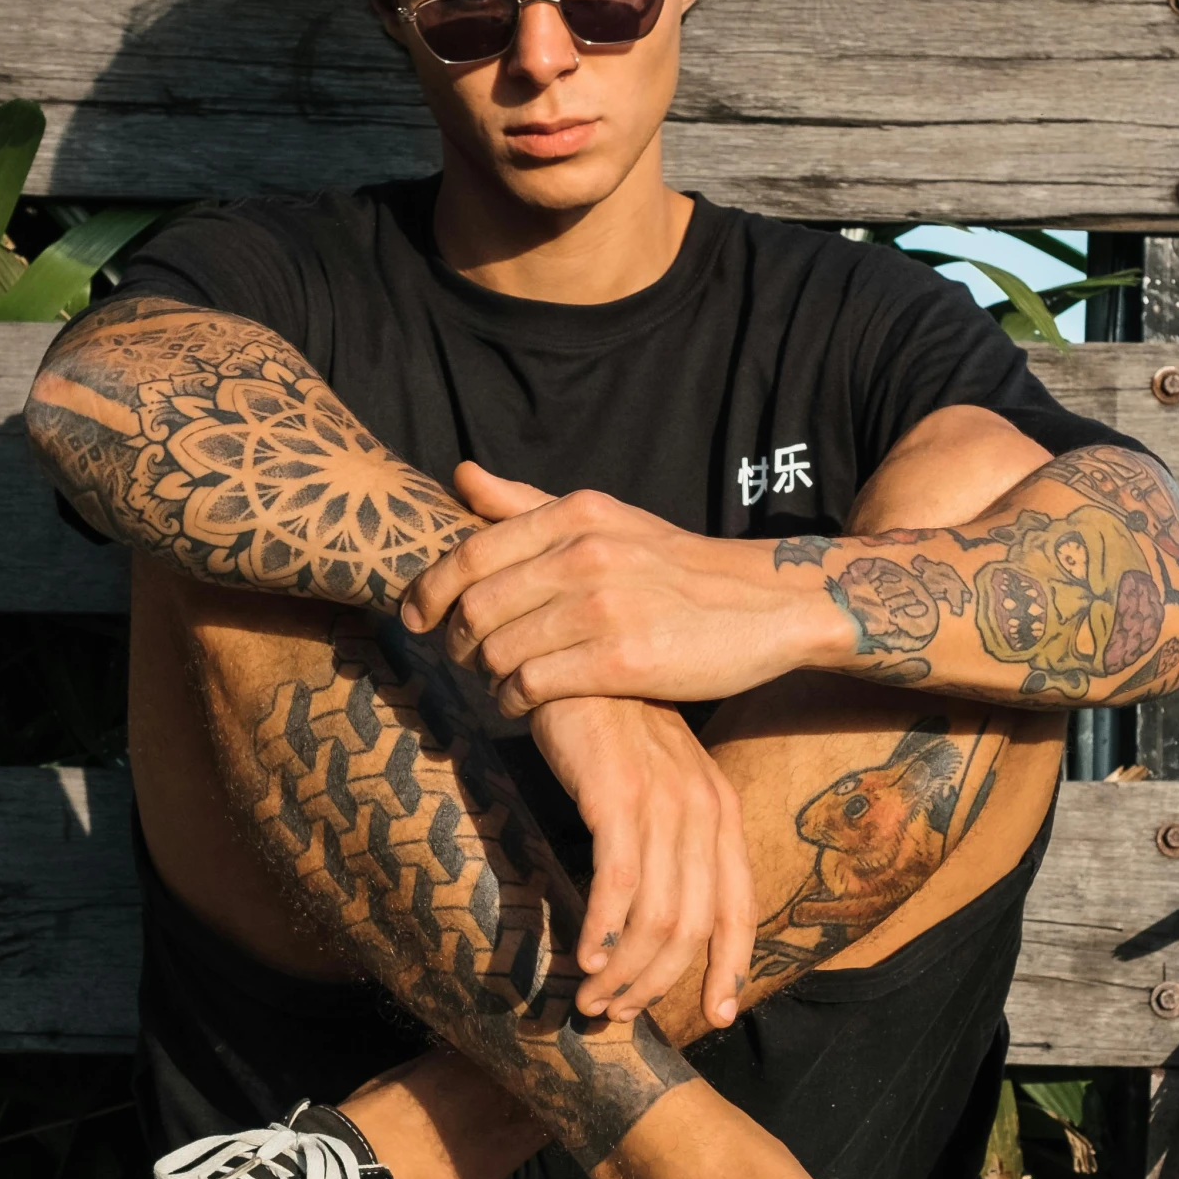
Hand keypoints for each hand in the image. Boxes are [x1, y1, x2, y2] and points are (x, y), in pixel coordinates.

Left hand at [401, 463, 824, 714]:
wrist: (764, 604)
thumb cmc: (674, 567)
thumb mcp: (605, 520)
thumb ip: (528, 503)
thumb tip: (461, 476)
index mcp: (576, 515)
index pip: (471, 555)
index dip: (428, 592)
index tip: (414, 618)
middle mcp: (585, 554)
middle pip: (477, 607)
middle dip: (454, 640)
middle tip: (458, 657)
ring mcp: (604, 609)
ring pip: (500, 651)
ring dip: (484, 675)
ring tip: (494, 681)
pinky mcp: (622, 662)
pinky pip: (534, 686)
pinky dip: (513, 700)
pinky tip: (521, 703)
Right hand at [421, 467, 755, 1025]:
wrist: (564, 636)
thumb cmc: (598, 712)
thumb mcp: (641, 774)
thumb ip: (651, 834)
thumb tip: (641, 910)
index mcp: (714, 800)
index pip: (738, 898)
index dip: (729, 961)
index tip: (715, 1011)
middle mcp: (700, 802)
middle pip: (699, 921)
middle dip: (660, 982)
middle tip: (611, 1014)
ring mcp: (663, 796)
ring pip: (661, 914)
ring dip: (626, 969)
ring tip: (588, 999)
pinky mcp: (617, 789)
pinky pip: (619, 881)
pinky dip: (603, 929)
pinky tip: (577, 956)